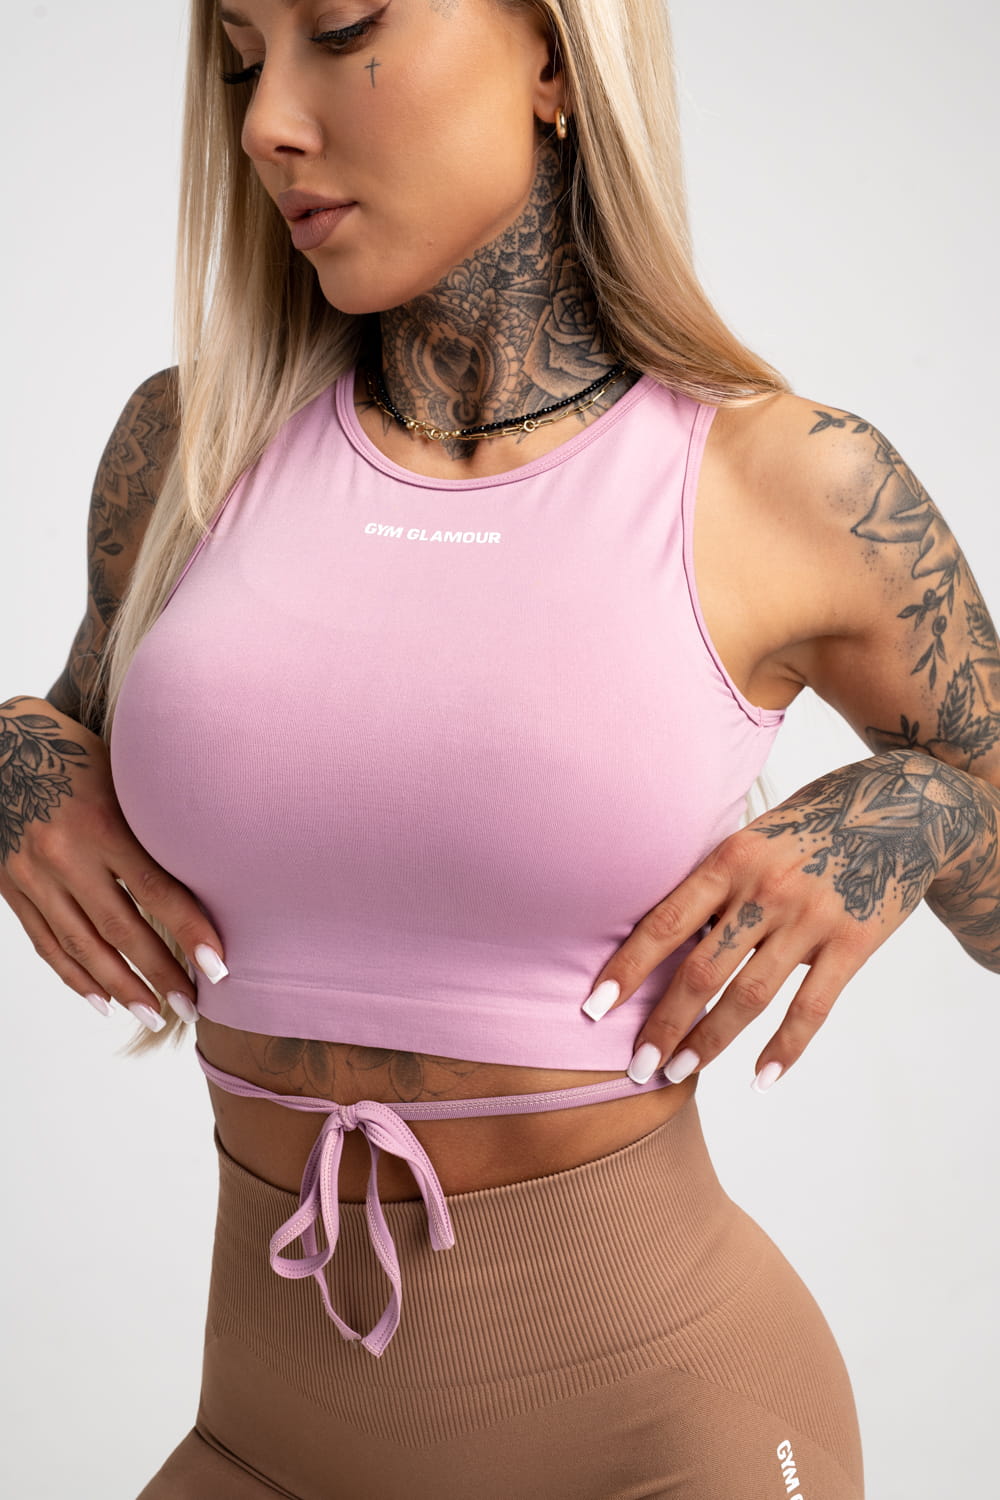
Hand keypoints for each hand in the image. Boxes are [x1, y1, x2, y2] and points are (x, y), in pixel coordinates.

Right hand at [0, 696, 226, 1030]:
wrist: (3, 745)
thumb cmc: (79, 756)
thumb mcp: (124, 778)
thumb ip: (155, 823)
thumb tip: (213, 867)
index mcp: (102, 822)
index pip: (155, 891)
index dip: (189, 933)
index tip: (219, 967)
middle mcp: (65, 854)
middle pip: (120, 929)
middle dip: (159, 974)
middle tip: (193, 1006)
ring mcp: (33, 874)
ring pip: (82, 945)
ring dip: (121, 987)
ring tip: (154, 1015)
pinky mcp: (11, 886)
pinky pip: (46, 942)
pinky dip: (74, 976)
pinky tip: (102, 1001)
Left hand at [582, 751, 972, 1089]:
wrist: (900, 807)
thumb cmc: (811, 824)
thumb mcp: (754, 836)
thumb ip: (716, 883)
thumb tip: (664, 938)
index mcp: (731, 858)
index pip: (665, 922)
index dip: (628, 968)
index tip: (594, 1008)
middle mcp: (766, 889)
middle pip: (701, 970)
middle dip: (664, 1024)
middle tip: (637, 1065)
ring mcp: (810, 918)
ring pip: (749, 995)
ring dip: (710, 1040)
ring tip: (679, 1070)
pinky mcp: (853, 942)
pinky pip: (811, 1007)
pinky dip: (785, 1048)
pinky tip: (760, 1078)